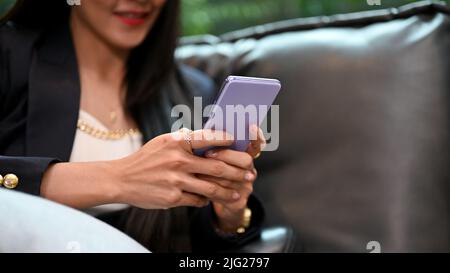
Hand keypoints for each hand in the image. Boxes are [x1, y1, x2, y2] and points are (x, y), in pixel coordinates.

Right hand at [110, 129, 253, 209]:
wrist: (121, 179)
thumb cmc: (146, 159)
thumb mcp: (163, 142)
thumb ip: (186, 140)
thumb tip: (211, 137)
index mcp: (177, 143)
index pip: (208, 138)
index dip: (226, 140)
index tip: (238, 142)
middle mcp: (178, 161)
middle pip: (217, 167)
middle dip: (237, 172)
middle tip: (249, 174)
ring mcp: (176, 181)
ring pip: (212, 188)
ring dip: (228, 191)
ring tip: (238, 192)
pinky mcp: (172, 198)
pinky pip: (198, 199)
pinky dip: (207, 199)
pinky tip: (212, 199)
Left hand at [201, 125, 265, 231]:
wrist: (213, 200)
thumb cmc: (210, 173)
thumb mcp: (213, 157)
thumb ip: (214, 145)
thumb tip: (205, 129)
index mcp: (245, 157)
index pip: (256, 145)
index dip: (255, 137)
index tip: (250, 126)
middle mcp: (249, 171)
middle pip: (246, 160)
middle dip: (226, 155)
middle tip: (208, 153)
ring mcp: (246, 186)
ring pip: (232, 178)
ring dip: (213, 173)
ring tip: (197, 170)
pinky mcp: (239, 201)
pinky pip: (226, 195)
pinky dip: (211, 189)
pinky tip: (200, 186)